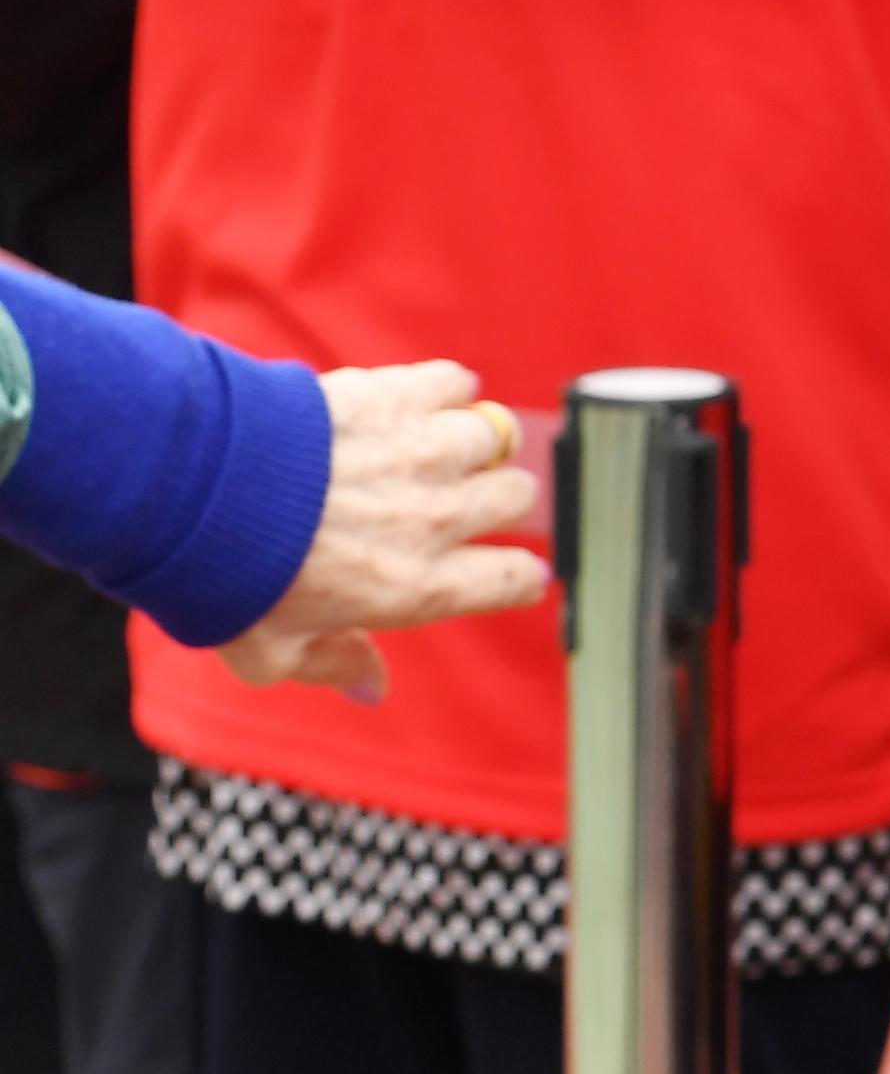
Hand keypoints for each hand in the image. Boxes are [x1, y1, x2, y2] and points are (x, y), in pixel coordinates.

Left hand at [226, 363, 549, 699]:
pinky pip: (454, 384)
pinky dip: (446, 390)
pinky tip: (423, 400)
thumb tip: (373, 689)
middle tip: (460, 501)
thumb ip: (333, 665)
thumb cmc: (224, 576)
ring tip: (442, 446)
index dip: (516, 577)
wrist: (190, 489)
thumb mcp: (270, 653)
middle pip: (516, 497)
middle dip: (496, 501)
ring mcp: (422, 451)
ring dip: (476, 442)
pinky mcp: (394, 397)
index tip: (502, 572)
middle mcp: (436, 517)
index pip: (514, 580)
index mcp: (417, 586)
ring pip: (496, 436)